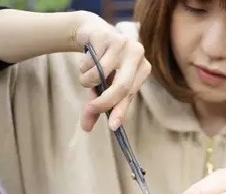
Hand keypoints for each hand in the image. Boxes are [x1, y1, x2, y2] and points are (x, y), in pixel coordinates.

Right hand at [74, 12, 151, 131]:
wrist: (93, 33)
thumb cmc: (103, 65)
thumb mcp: (102, 88)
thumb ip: (97, 107)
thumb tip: (86, 129)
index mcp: (143, 69)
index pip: (131, 95)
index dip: (121, 111)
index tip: (113, 127)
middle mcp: (137, 55)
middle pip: (122, 86)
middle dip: (104, 101)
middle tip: (91, 109)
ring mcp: (123, 43)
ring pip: (99, 74)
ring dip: (86, 81)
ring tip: (86, 76)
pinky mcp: (106, 36)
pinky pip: (88, 62)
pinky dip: (82, 67)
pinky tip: (86, 59)